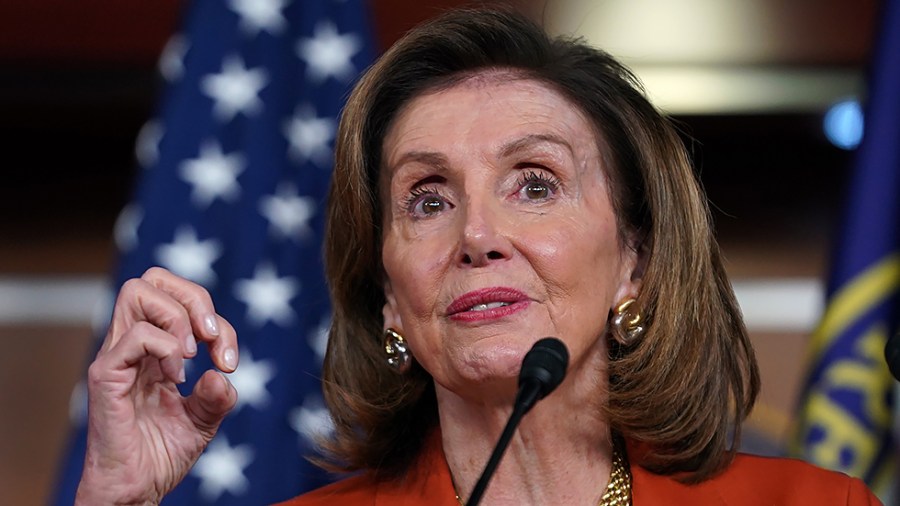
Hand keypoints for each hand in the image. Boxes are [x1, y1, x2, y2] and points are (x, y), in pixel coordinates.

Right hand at [75, 267, 238, 504]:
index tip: (229, 360)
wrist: (135, 491)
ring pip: (137, 291)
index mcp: (154, 348)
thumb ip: (218, 395)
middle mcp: (132, 344)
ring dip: (179, 317)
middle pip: (153, 278)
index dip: (215, 319)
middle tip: (212, 339)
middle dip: (195, 298)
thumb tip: (222, 374)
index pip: (180, 299)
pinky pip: (136, 335)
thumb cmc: (161, 455)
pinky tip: (176, 378)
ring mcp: (117, 356)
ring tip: (192, 357)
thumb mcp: (204, 419)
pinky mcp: (106, 375)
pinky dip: (167, 348)